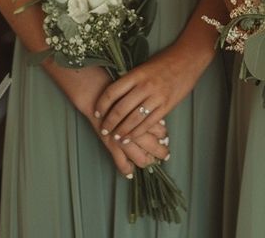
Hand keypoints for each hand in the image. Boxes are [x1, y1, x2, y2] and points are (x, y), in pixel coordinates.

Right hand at [47, 64, 167, 177]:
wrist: (96, 91)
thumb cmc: (119, 90)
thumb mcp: (140, 93)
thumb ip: (149, 104)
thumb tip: (160, 121)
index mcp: (145, 113)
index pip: (160, 130)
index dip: (164, 137)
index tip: (167, 141)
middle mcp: (135, 127)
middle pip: (152, 144)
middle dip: (160, 151)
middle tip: (166, 155)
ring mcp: (122, 137)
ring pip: (138, 155)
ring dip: (145, 160)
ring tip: (151, 163)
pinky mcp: (110, 143)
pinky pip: (120, 161)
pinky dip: (126, 168)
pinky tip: (130, 174)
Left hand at [94, 46, 198, 140]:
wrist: (188, 58)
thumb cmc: (165, 60)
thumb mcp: (144, 66)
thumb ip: (131, 80)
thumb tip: (115, 95)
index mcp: (136, 74)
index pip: (112, 92)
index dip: (102, 104)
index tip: (97, 113)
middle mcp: (145, 86)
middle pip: (120, 109)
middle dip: (109, 123)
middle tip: (103, 131)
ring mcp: (156, 97)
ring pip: (133, 119)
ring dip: (122, 131)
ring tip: (115, 137)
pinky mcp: (166, 105)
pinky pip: (148, 123)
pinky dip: (137, 132)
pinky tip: (131, 137)